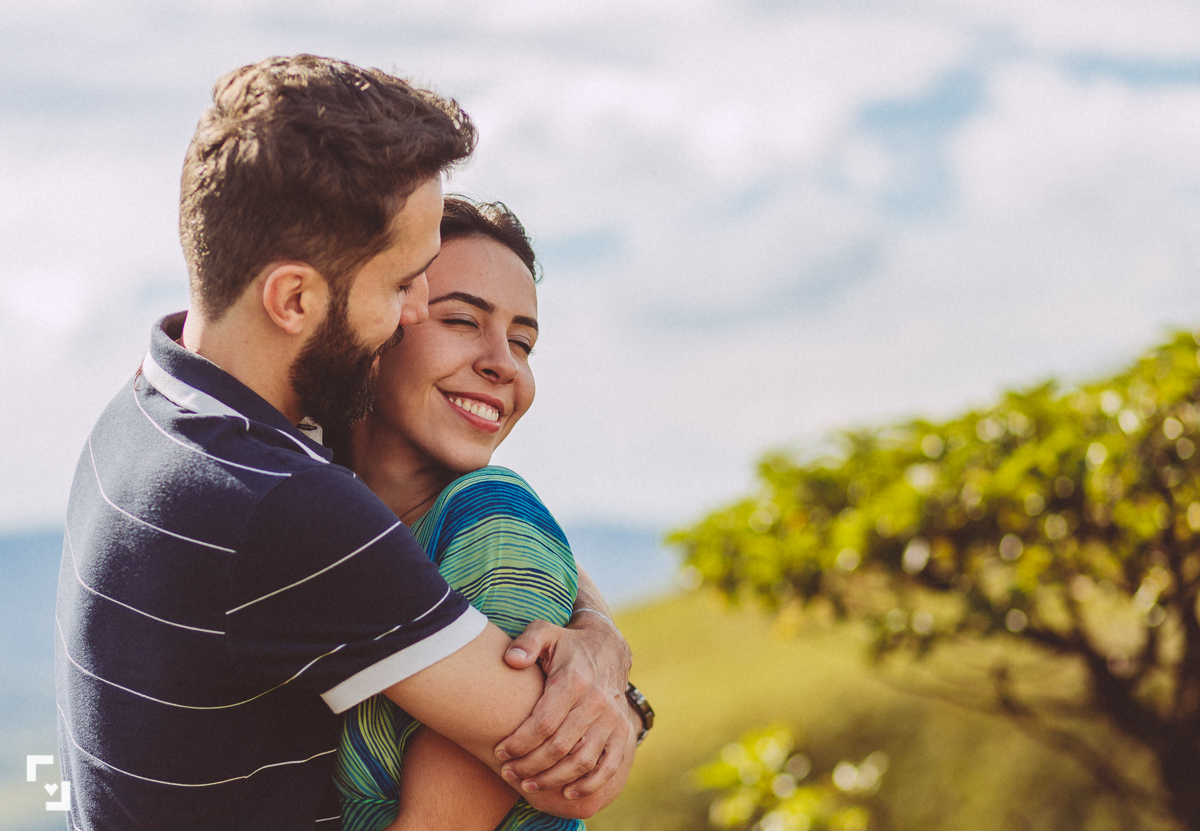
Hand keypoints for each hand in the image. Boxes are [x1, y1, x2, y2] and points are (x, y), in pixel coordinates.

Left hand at [495, 613, 632, 798]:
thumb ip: (526, 642)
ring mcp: (612, 718)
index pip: (543, 722)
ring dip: (553, 778)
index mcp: (574, 680)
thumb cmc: (567, 643)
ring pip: (582, 761)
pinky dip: (590, 783)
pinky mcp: (622, 730)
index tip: (500, 751)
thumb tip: (512, 659)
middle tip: (508, 772)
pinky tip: (567, 791)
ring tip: (528, 784)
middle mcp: (596, 702)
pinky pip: (609, 765)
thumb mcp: (545, 632)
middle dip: (529, 765)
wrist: (608, 647)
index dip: (519, 742)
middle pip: (559, 747)